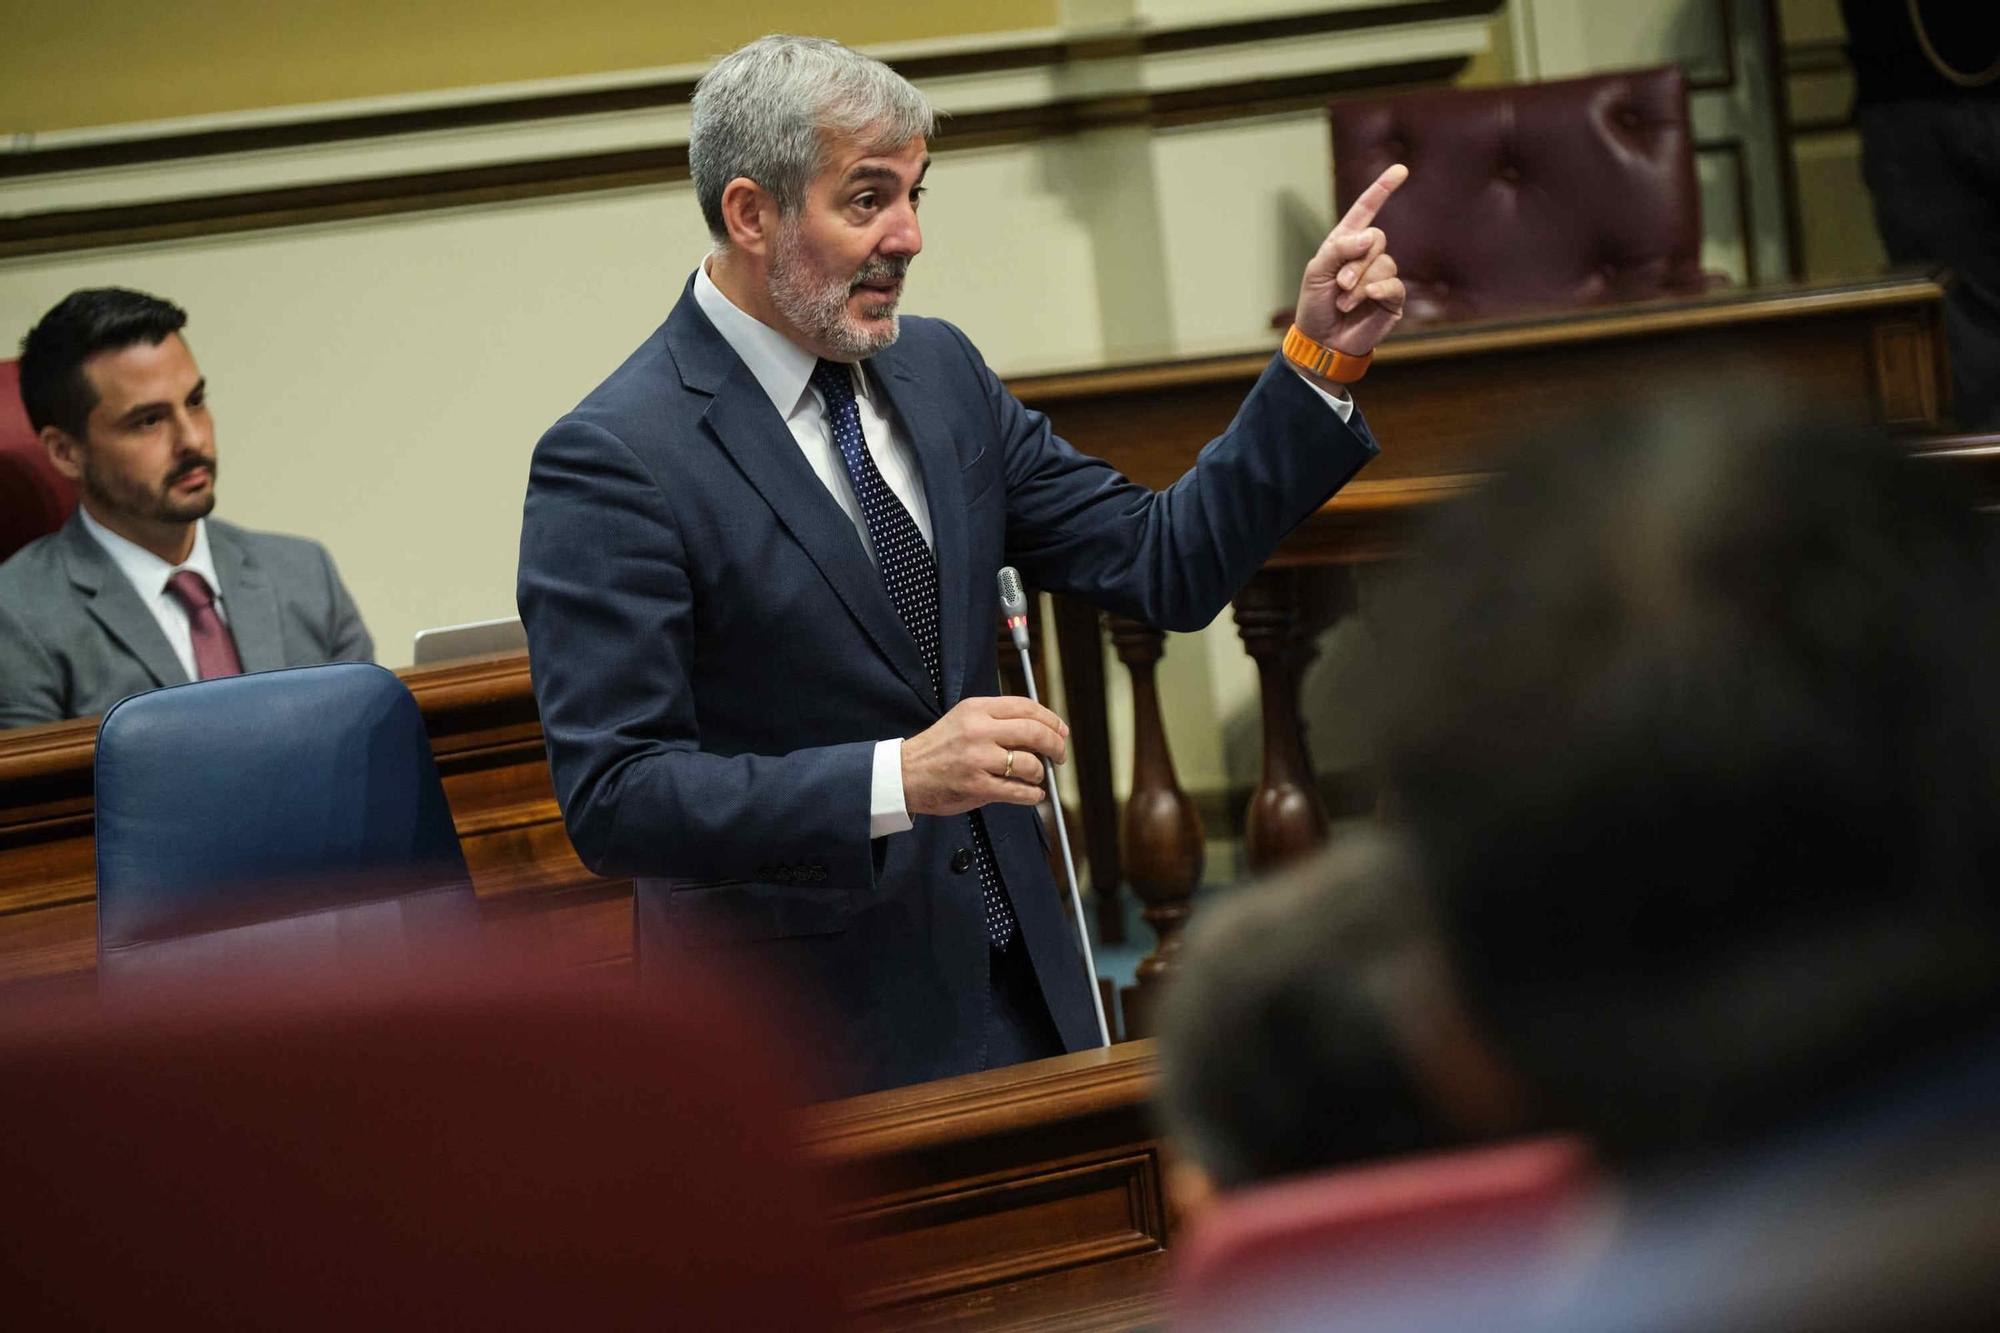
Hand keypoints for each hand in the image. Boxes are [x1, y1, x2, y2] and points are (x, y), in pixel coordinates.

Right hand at [902, 695, 1067, 817]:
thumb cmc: (938, 748)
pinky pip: (1018, 791)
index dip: (1051, 720)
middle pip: (1034, 732)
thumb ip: (998, 721)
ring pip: (1029, 764)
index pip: (1025, 707)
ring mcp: (977, 759)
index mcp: (977, 709)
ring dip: (1040, 773)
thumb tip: (1041, 732)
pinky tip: (1032, 794)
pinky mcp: (977, 786)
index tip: (1061, 731)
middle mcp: (978, 730)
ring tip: (1035, 777)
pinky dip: (1032, 795)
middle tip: (1060, 755)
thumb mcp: (964, 720)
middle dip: (1055, 745)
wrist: (905, 774)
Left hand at [1294, 163, 1408, 357]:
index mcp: (1346, 243)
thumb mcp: (1316, 271)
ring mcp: (1381, 276)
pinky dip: (1377, 291)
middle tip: (1339, 285)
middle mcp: (1367, 256)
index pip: (1366, 210)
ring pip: (1384, 263)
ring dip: (1360, 284)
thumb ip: (1339, 248)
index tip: (1401, 170)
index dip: (1382, 189)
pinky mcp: (1392, 298)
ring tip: (1344, 301)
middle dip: (1355, 262)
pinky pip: (1393, 284)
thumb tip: (1371, 236)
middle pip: (1377, 239)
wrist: (1321, 341)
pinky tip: (1366, 301)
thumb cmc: (1315, 305)